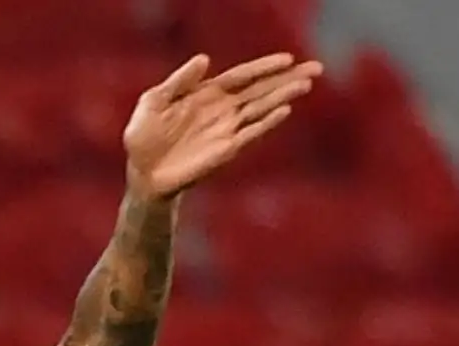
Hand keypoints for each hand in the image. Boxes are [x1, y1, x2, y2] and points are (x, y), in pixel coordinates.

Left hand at [124, 52, 322, 198]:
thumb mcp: (153, 101)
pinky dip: (266, 122)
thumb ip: (178, 82)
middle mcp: (222, 111)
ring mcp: (226, 130)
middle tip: (316, 68)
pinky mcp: (225, 150)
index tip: (288, 59)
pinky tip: (284, 111)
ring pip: (261, 109)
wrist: (142, 173)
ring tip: (306, 84)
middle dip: (287, 79)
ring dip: (283, 96)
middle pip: (261, 90)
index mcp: (207, 95)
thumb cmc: (144, 137)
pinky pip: (250, 133)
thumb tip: (205, 60)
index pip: (242, 76)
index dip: (264, 67)